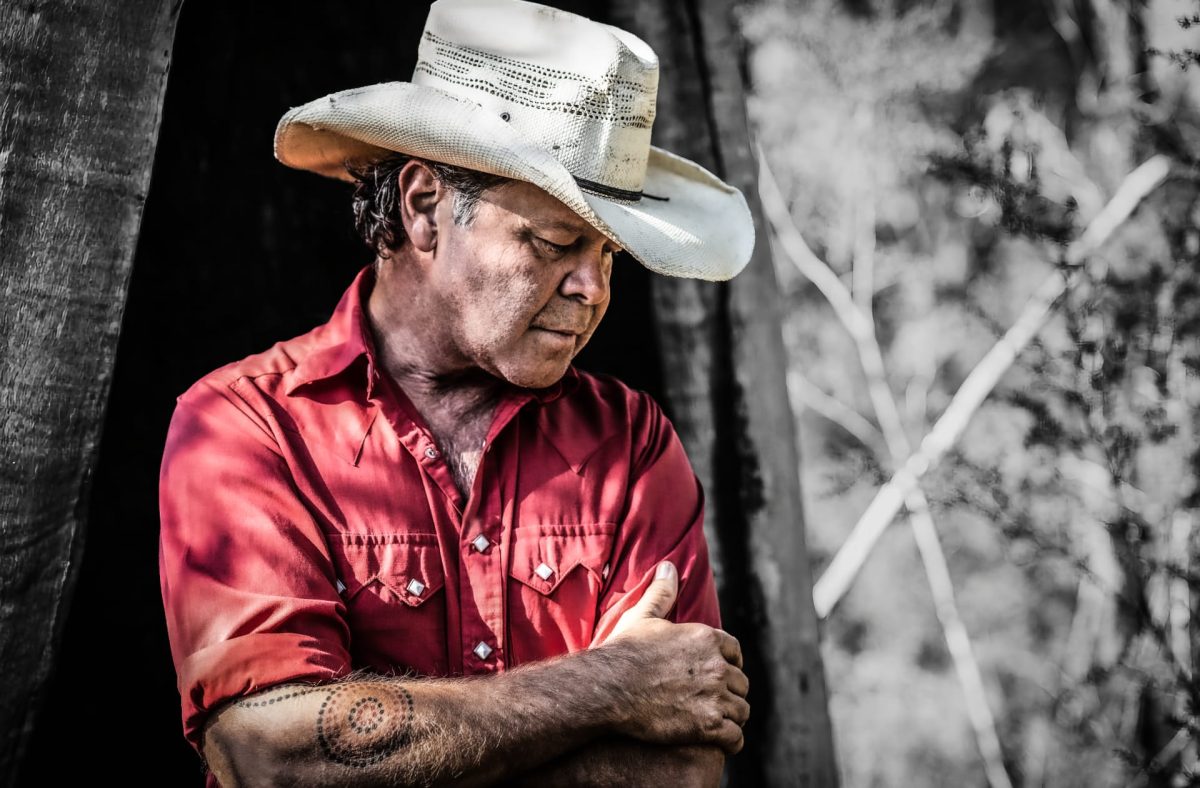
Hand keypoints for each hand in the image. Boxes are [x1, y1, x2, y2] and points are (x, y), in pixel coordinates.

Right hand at [601, 561, 749, 753]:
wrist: (608, 688)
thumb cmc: (624, 653)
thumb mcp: (643, 617)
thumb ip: (661, 593)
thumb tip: (669, 566)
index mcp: (707, 638)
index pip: (735, 651)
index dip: (728, 663)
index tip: (718, 673)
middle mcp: (717, 665)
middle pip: (740, 682)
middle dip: (730, 692)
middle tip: (713, 702)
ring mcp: (715, 696)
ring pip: (741, 710)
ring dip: (732, 717)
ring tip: (719, 723)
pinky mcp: (710, 725)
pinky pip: (735, 737)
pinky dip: (730, 741)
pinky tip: (720, 742)